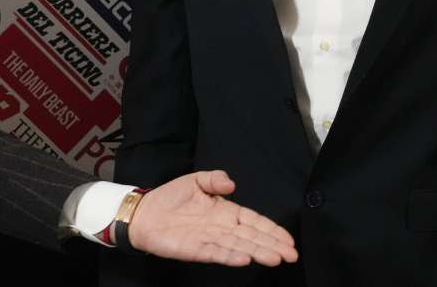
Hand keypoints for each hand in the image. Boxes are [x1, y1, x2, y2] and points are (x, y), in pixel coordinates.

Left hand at [127, 170, 298, 266]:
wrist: (145, 213)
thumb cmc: (171, 197)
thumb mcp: (195, 180)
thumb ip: (214, 179)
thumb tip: (231, 182)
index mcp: (226, 211)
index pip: (254, 221)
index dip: (272, 230)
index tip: (288, 239)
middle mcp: (222, 228)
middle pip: (252, 237)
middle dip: (273, 245)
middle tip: (291, 254)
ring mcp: (210, 240)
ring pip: (239, 246)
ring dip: (258, 252)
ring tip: (275, 258)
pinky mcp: (196, 249)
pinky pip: (217, 253)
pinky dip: (231, 256)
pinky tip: (245, 258)